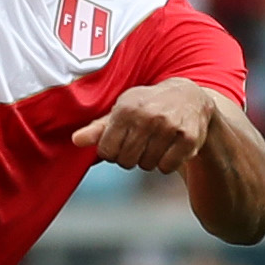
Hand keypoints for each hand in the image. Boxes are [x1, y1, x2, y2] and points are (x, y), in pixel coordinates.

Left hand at [70, 80, 212, 174]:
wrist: (189, 96)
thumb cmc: (148, 105)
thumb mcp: (122, 111)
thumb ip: (98, 129)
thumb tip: (76, 140)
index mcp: (126, 109)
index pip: (107, 151)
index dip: (112, 152)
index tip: (121, 142)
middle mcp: (147, 117)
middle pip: (126, 161)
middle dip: (131, 158)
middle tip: (140, 143)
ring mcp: (169, 128)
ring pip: (147, 166)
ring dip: (149, 160)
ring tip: (156, 142)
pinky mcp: (188, 139)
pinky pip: (166, 167)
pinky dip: (166, 163)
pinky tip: (169, 147)